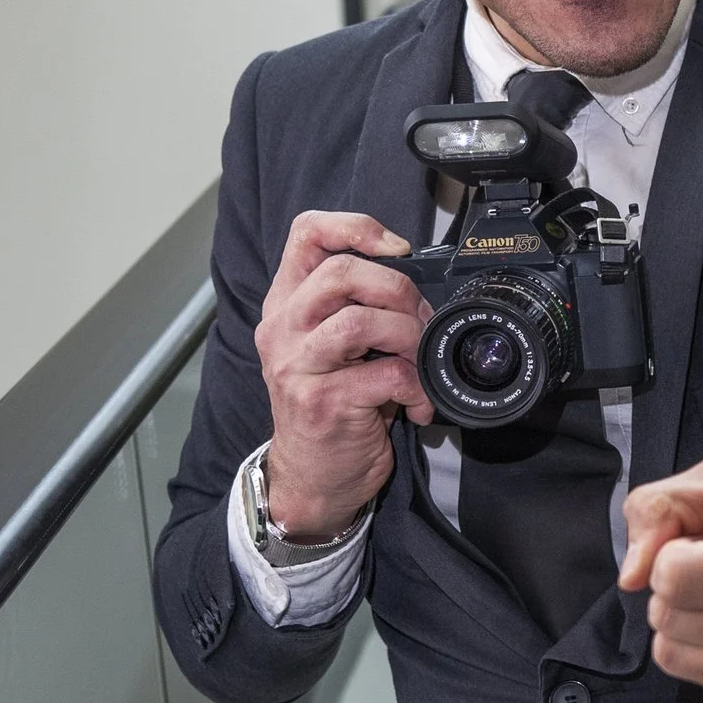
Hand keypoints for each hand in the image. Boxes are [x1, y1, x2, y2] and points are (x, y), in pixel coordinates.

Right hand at [258, 210, 431, 539]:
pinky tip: (419, 404)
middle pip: (341, 271)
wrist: (312, 476)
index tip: (399, 249)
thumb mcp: (334, 347)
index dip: (357, 226)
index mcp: (287, 304)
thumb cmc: (334, 406)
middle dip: (399, 289)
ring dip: (408, 337)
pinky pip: (387, 376)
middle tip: (419, 320)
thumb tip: (417, 284)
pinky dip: (418, 388)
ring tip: (419, 361)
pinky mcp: (323, 402)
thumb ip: (357, 308)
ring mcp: (298, 365)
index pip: (306, 233)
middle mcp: (284, 328)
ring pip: (361, 321)